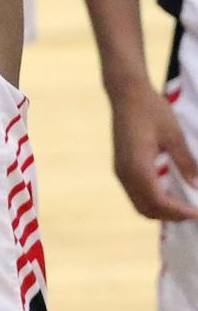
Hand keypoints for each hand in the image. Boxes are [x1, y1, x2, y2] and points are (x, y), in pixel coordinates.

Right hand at [111, 83, 197, 222]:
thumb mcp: (174, 135)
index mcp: (138, 165)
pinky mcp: (121, 166)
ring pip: (139, 203)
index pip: (158, 200)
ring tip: (183, 205)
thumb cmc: (151, 110)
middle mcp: (125, 172)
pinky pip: (135, 193)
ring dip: (160, 210)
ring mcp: (120, 170)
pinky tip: (169, 192)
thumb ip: (186, 162)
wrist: (126, 93)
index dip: (178, 211)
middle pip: (146, 208)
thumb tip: (197, 185)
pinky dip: (152, 200)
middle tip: (193, 212)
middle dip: (170, 216)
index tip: (197, 213)